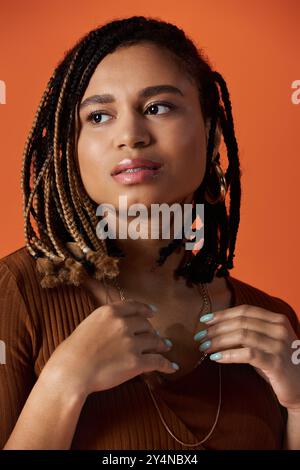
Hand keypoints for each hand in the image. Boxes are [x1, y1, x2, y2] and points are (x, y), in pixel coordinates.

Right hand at [43, 299, 174, 396]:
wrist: (71, 371)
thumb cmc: (73, 351)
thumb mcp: (88, 325)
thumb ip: (105, 323)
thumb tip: (116, 327)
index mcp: (110, 312)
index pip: (134, 306)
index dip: (146, 309)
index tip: (153, 311)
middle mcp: (123, 324)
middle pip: (145, 324)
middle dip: (151, 331)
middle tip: (156, 336)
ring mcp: (131, 343)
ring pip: (153, 341)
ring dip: (161, 344)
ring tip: (165, 346)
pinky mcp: (136, 362)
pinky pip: (157, 361)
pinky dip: (166, 364)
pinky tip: (172, 366)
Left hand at [195, 305, 299, 409]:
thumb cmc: (278, 364)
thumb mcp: (265, 343)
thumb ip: (248, 332)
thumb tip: (215, 327)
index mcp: (277, 320)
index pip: (245, 310)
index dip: (223, 314)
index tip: (204, 320)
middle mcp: (280, 329)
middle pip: (241, 322)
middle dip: (217, 328)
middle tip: (200, 336)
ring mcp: (279, 346)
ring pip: (242, 336)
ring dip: (219, 341)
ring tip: (205, 347)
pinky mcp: (276, 363)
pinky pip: (247, 354)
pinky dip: (228, 354)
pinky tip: (216, 358)